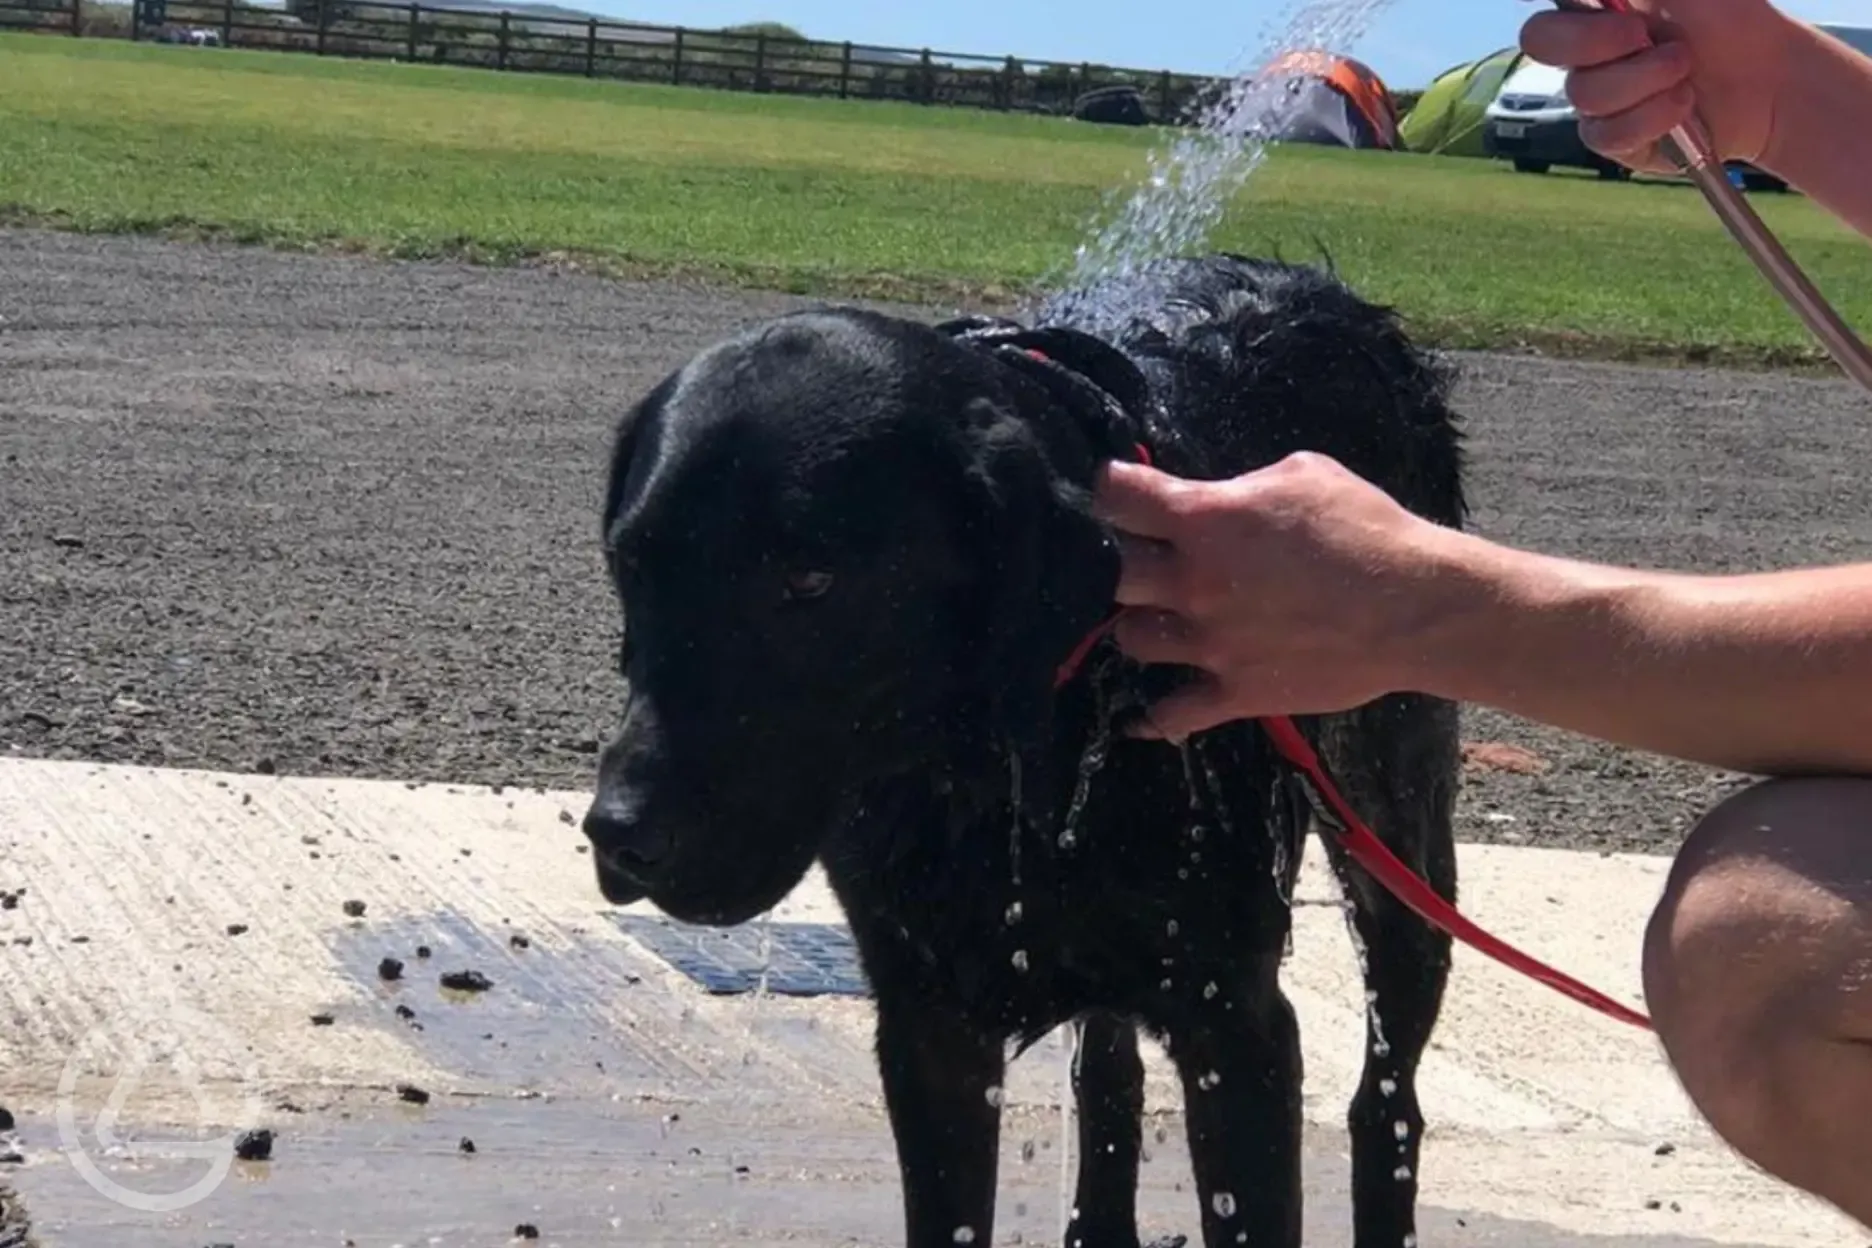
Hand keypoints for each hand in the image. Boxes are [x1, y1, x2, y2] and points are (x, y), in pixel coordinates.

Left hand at [1090, 452, 1464, 741]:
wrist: (1416, 608)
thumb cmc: (1366, 530)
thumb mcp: (1302, 475)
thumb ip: (1241, 486)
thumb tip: (1217, 498)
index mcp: (1206, 521)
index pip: (1118, 498)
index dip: (1108, 491)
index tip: (1116, 493)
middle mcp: (1195, 583)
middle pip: (1108, 575)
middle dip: (1113, 563)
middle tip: (1137, 559)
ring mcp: (1211, 643)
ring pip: (1130, 639)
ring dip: (1139, 625)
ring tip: (1159, 618)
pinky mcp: (1235, 692)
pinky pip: (1171, 714)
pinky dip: (1153, 716)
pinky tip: (1141, 716)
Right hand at [1518, 0, 1798, 172]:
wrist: (1771, 74)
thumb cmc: (1730, 17)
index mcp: (1593, 13)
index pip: (1543, 15)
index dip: (1566, 16)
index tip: (1611, 4)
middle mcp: (1586, 57)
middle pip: (1540, 43)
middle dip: (1593, 38)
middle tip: (1642, 34)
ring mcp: (1597, 102)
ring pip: (1585, 93)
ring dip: (1645, 77)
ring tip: (1685, 68)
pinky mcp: (1617, 142)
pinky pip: (1609, 134)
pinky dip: (1653, 115)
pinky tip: (1685, 104)